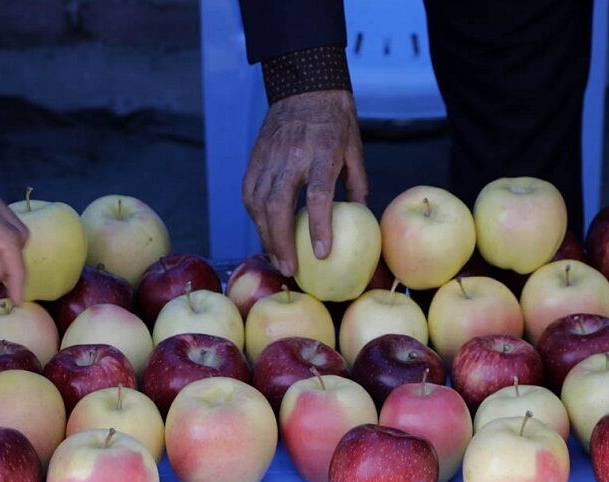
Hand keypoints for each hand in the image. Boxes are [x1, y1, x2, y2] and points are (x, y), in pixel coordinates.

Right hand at [243, 90, 367, 276]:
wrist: (305, 86)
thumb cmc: (336, 120)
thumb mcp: (354, 150)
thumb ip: (357, 185)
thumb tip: (359, 218)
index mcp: (322, 152)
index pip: (317, 196)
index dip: (318, 226)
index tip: (320, 253)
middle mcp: (291, 156)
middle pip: (279, 205)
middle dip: (281, 241)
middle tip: (289, 268)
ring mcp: (269, 156)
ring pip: (259, 203)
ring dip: (266, 235)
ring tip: (277, 258)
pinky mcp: (255, 157)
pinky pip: (249, 192)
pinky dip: (254, 216)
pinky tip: (263, 232)